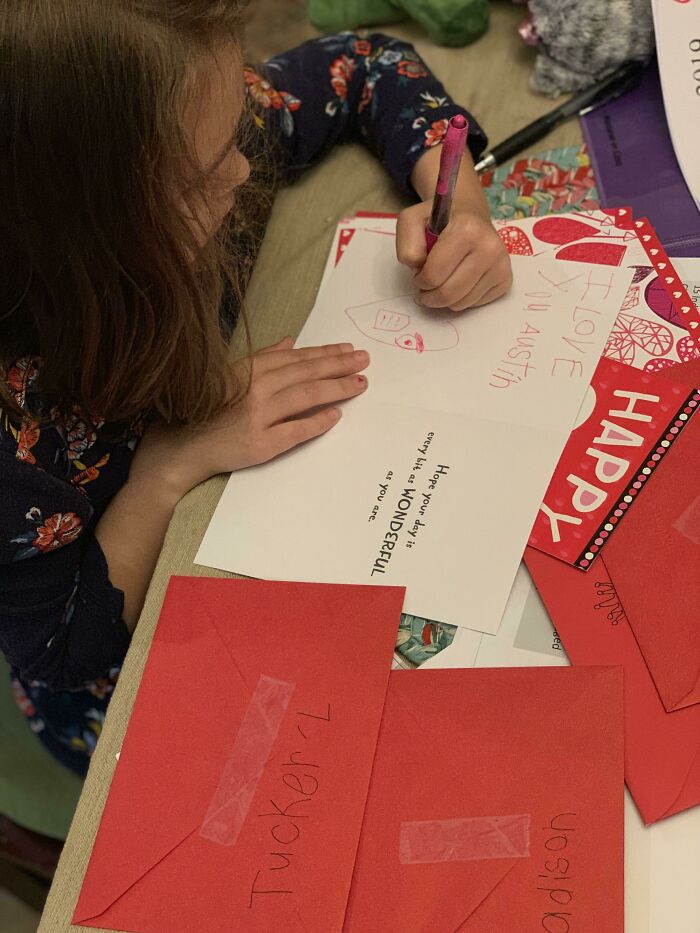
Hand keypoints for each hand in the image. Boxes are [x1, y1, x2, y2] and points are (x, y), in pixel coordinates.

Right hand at [130, 338, 369, 497]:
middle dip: (339, 365)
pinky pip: (295, 431)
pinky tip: (336, 415)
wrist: (177, 450)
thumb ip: (260, 359)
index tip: (347, 349)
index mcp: (246, 370)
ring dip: (336, 388)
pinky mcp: (259, 444)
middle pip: (305, 373)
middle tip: (364, 360)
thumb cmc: (200, 412)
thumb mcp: (227, 377)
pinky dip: (317, 422)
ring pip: (306, 396)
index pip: (294, 358)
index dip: (324, 353)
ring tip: (360, 383)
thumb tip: (290, 342)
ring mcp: (257, 416)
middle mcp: (254, 389)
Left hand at [396, 200, 511, 311]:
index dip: (419, 279)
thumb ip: (407, 243)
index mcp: (467, 230)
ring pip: (462, 304)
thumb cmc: (440, 220)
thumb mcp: (412, 220)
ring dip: (445, 299)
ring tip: (442, 281)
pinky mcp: (505, 280)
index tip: (419, 272)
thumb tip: (419, 268)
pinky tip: (459, 281)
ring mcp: (501, 266)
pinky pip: (475, 305)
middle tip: (426, 287)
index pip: (434, 275)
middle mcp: (490, 248)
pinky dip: (461, 299)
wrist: (470, 214)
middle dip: (430, 296)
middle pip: (449, 294)